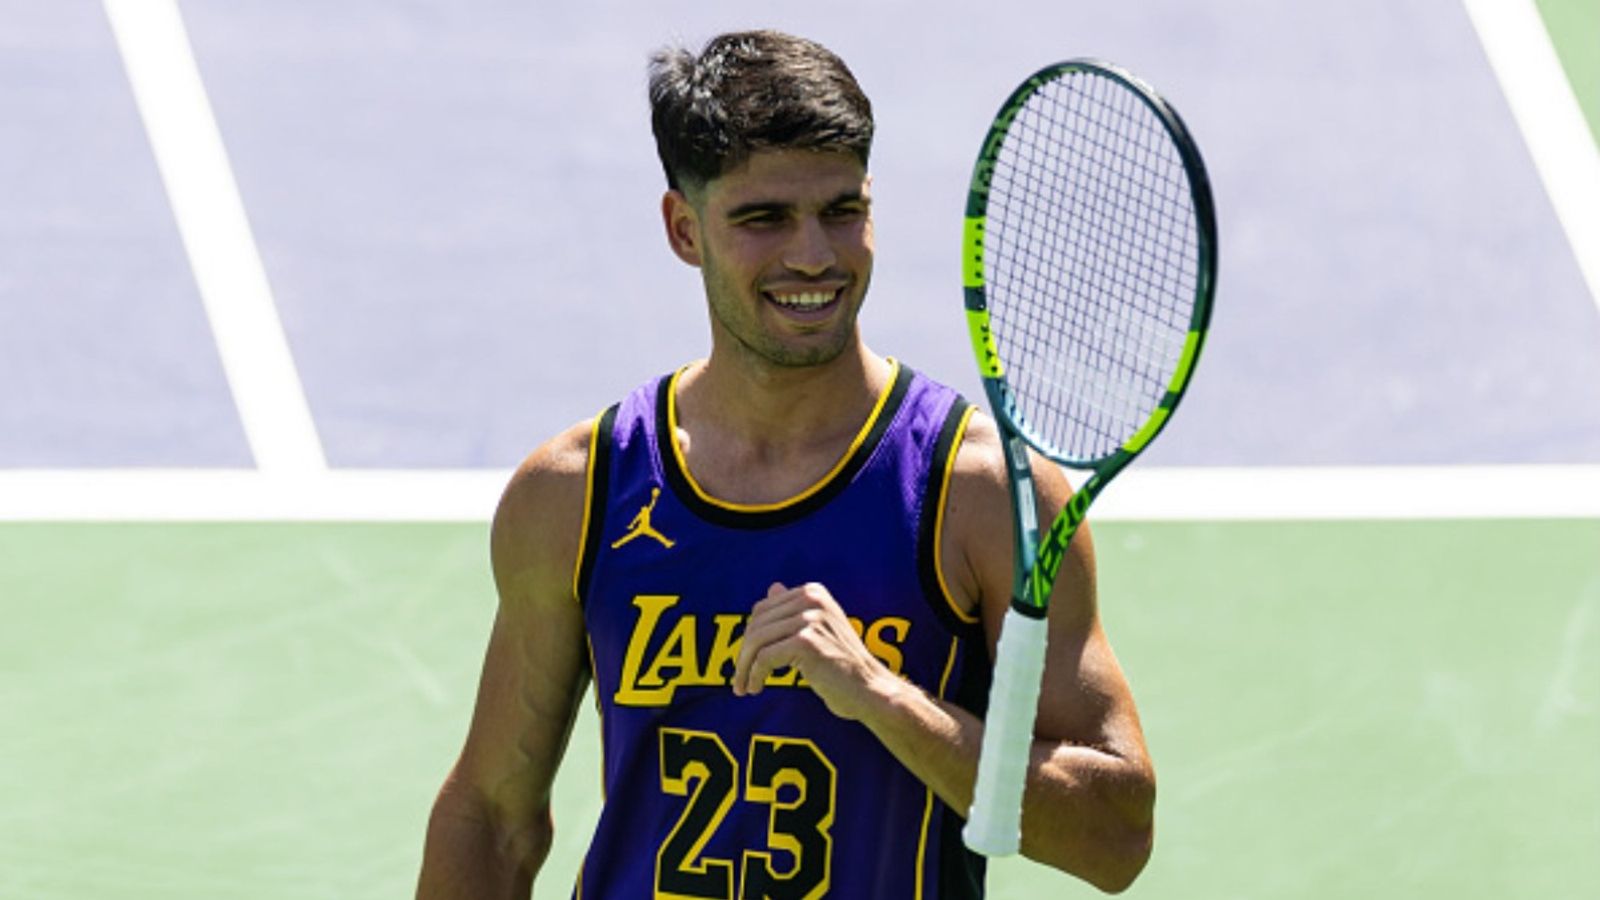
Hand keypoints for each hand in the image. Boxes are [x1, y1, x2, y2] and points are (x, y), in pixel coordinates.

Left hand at [732, 582, 901, 720]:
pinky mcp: (806, 642)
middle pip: (756, 625)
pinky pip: (764, 658)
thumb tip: (772, 587)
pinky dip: (755, 675)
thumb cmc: (843, 665)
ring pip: (756, 642)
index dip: (750, 638)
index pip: (763, 610)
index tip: (746, 662)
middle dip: (743, 655)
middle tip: (739, 680)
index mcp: (813, 592)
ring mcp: (810, 619)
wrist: (870, 689)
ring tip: (743, 687)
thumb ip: (794, 610)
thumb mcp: (819, 630)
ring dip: (744, 668)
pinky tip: (756, 688)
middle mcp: (812, 599)